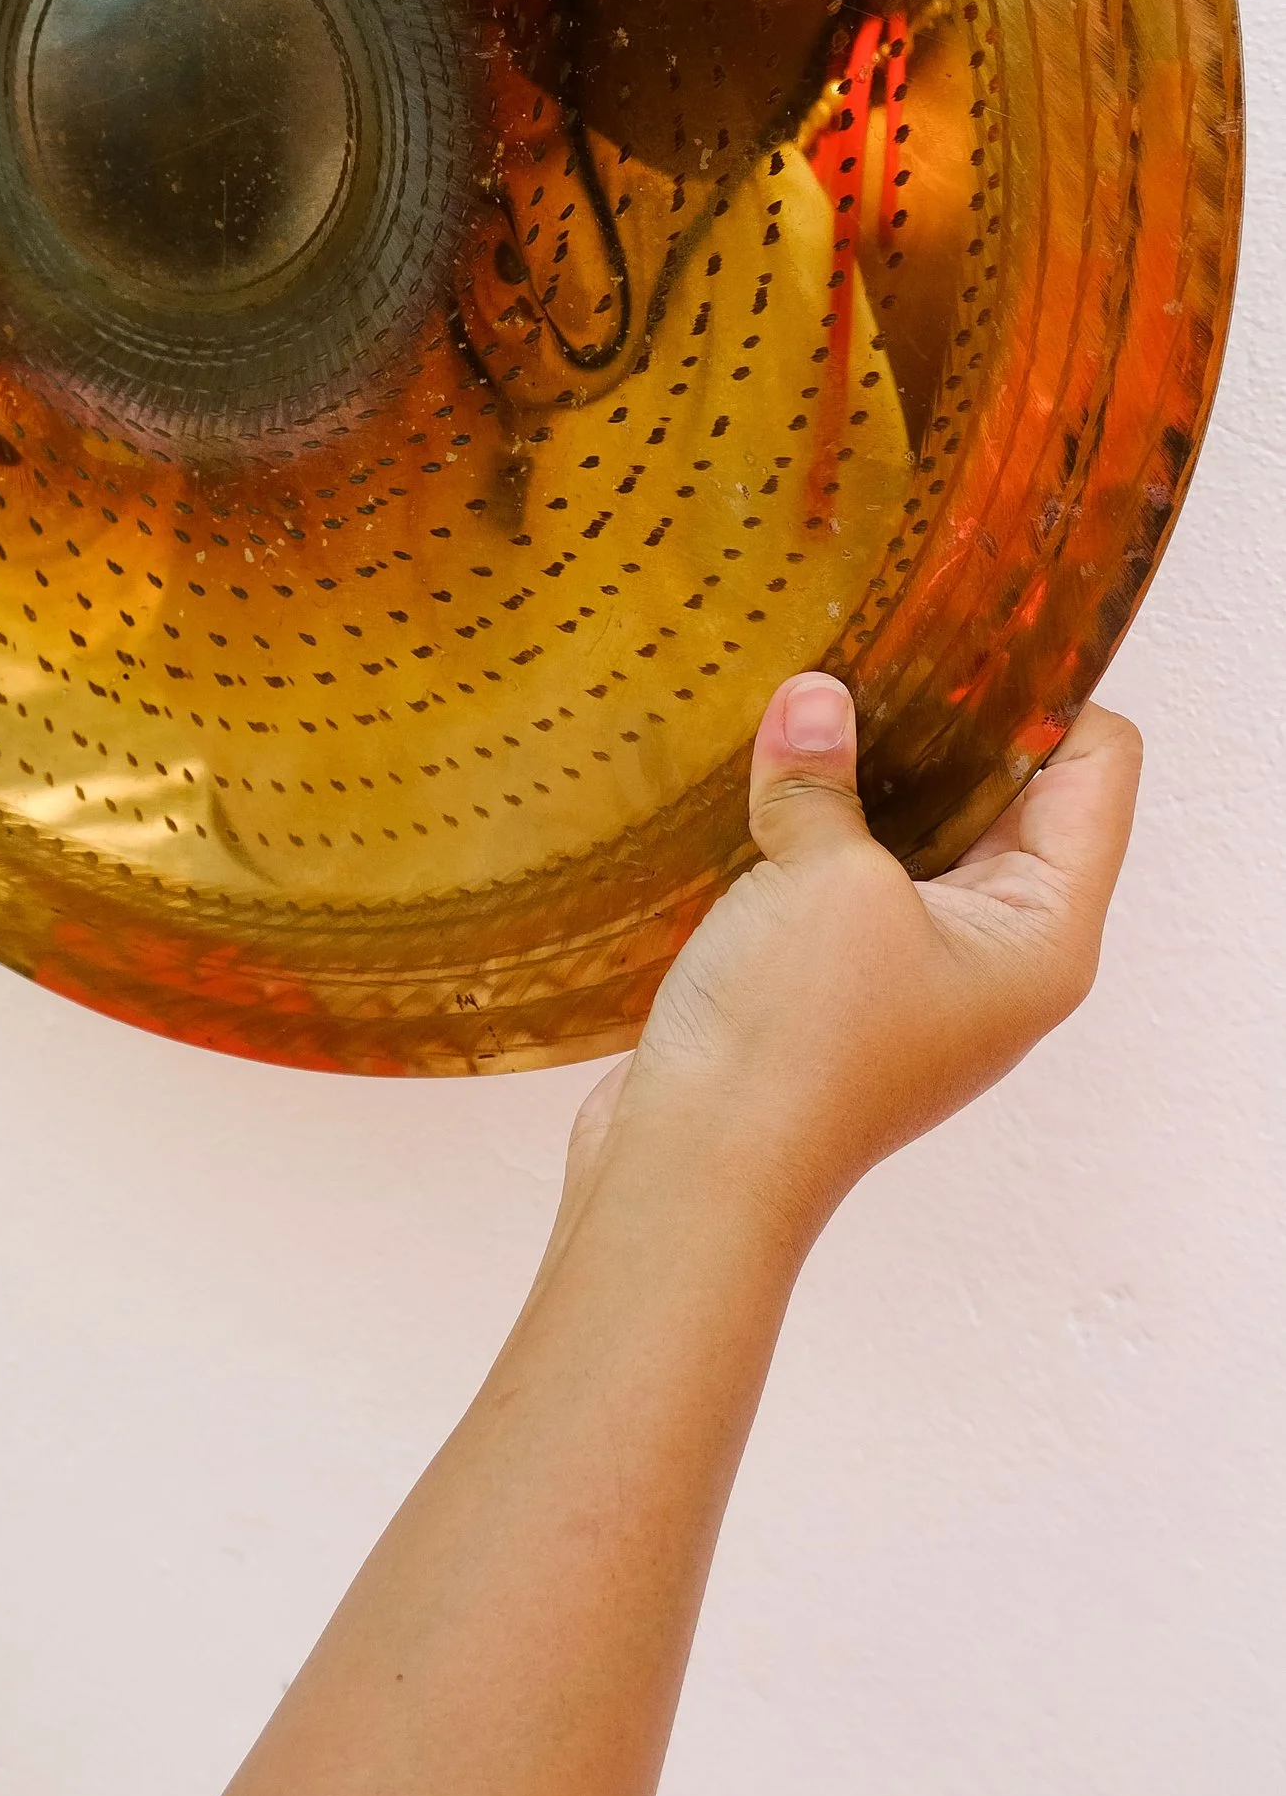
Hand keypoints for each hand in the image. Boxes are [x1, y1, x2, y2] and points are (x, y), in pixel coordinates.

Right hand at [571, 674, 1141, 1251]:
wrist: (698, 1170)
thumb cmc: (796, 1046)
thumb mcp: (823, 876)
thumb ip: (824, 774)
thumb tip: (814, 700)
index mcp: (1043, 931)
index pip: (1097, 771)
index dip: (1046, 690)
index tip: (967, 625)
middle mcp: (999, 953)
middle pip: (1010, 795)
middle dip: (947, 719)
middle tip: (879, 640)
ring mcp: (918, 972)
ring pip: (920, 832)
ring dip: (871, 771)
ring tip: (812, 693)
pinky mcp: (840, 983)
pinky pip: (850, 872)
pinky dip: (818, 822)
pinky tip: (763, 772)